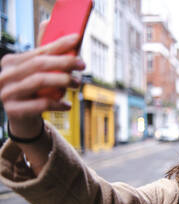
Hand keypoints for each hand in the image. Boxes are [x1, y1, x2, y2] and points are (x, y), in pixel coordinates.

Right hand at [0, 21, 85, 138]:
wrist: (22, 118)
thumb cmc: (34, 91)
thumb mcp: (38, 72)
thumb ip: (45, 52)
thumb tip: (48, 22)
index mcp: (11, 62)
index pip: (39, 51)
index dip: (59, 44)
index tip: (77, 39)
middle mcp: (5, 75)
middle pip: (39, 64)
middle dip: (64, 62)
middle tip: (83, 65)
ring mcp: (7, 93)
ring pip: (39, 81)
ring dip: (63, 81)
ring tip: (77, 84)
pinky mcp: (13, 110)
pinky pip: (41, 104)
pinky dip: (58, 104)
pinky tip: (67, 105)